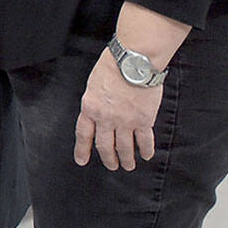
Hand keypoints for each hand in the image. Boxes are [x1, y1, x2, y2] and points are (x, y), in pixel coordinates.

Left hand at [73, 50, 162, 170]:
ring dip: (127, 159)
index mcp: (90, 107)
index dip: (82, 150)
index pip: (83, 134)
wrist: (132, 62)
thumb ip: (95, 102)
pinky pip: (144, 141)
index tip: (81, 161)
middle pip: (105, 145)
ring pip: (124, 147)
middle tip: (112, 166)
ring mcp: (125, 121)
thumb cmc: (112, 67)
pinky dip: (146, 150)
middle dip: (108, 159)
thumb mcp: (93, 85)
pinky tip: (146, 155)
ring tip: (128, 165)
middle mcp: (106, 118)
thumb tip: (98, 115)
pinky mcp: (144, 120)